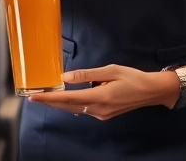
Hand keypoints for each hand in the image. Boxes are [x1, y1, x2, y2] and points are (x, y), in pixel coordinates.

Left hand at [28, 65, 178, 120]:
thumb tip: (65, 77)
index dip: (49, 98)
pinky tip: (68, 99)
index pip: (68, 98)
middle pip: (68, 106)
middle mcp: (98, 109)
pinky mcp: (104, 115)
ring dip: (61, 103)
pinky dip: (73, 104)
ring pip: (75, 109)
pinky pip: (84, 109)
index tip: (34, 97)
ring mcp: (101, 114)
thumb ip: (87, 74)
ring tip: (47, 96)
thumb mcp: (110, 70)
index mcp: (99, 97)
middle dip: (50, 102)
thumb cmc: (133, 77)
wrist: (151, 91)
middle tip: (34, 97)